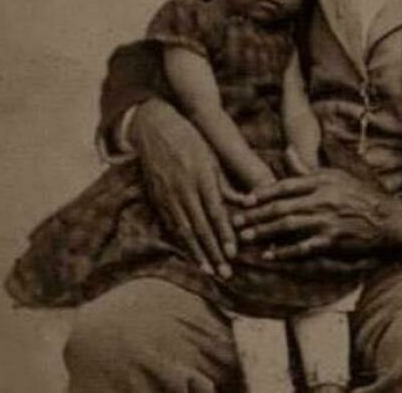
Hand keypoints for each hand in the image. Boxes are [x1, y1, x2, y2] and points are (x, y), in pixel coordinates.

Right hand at [131, 98, 253, 277]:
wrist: (156, 128)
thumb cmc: (191, 139)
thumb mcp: (212, 156)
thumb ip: (226, 183)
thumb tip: (245, 203)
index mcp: (202, 177)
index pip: (216, 213)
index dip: (225, 235)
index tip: (234, 253)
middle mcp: (184, 189)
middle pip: (201, 227)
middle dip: (214, 252)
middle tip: (225, 273)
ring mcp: (168, 195)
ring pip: (184, 230)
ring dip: (197, 253)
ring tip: (208, 270)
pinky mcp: (157, 198)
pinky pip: (170, 224)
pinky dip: (181, 242)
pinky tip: (190, 254)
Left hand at [232, 165, 401, 260]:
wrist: (386, 218)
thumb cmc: (358, 193)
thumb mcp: (334, 175)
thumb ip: (307, 168)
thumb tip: (286, 151)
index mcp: (321, 181)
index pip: (286, 185)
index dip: (263, 193)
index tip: (246, 200)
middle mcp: (322, 199)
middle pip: (282, 207)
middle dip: (256, 215)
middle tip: (237, 222)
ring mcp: (327, 221)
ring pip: (288, 226)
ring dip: (264, 232)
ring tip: (246, 237)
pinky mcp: (332, 240)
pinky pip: (303, 247)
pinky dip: (285, 251)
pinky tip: (270, 254)